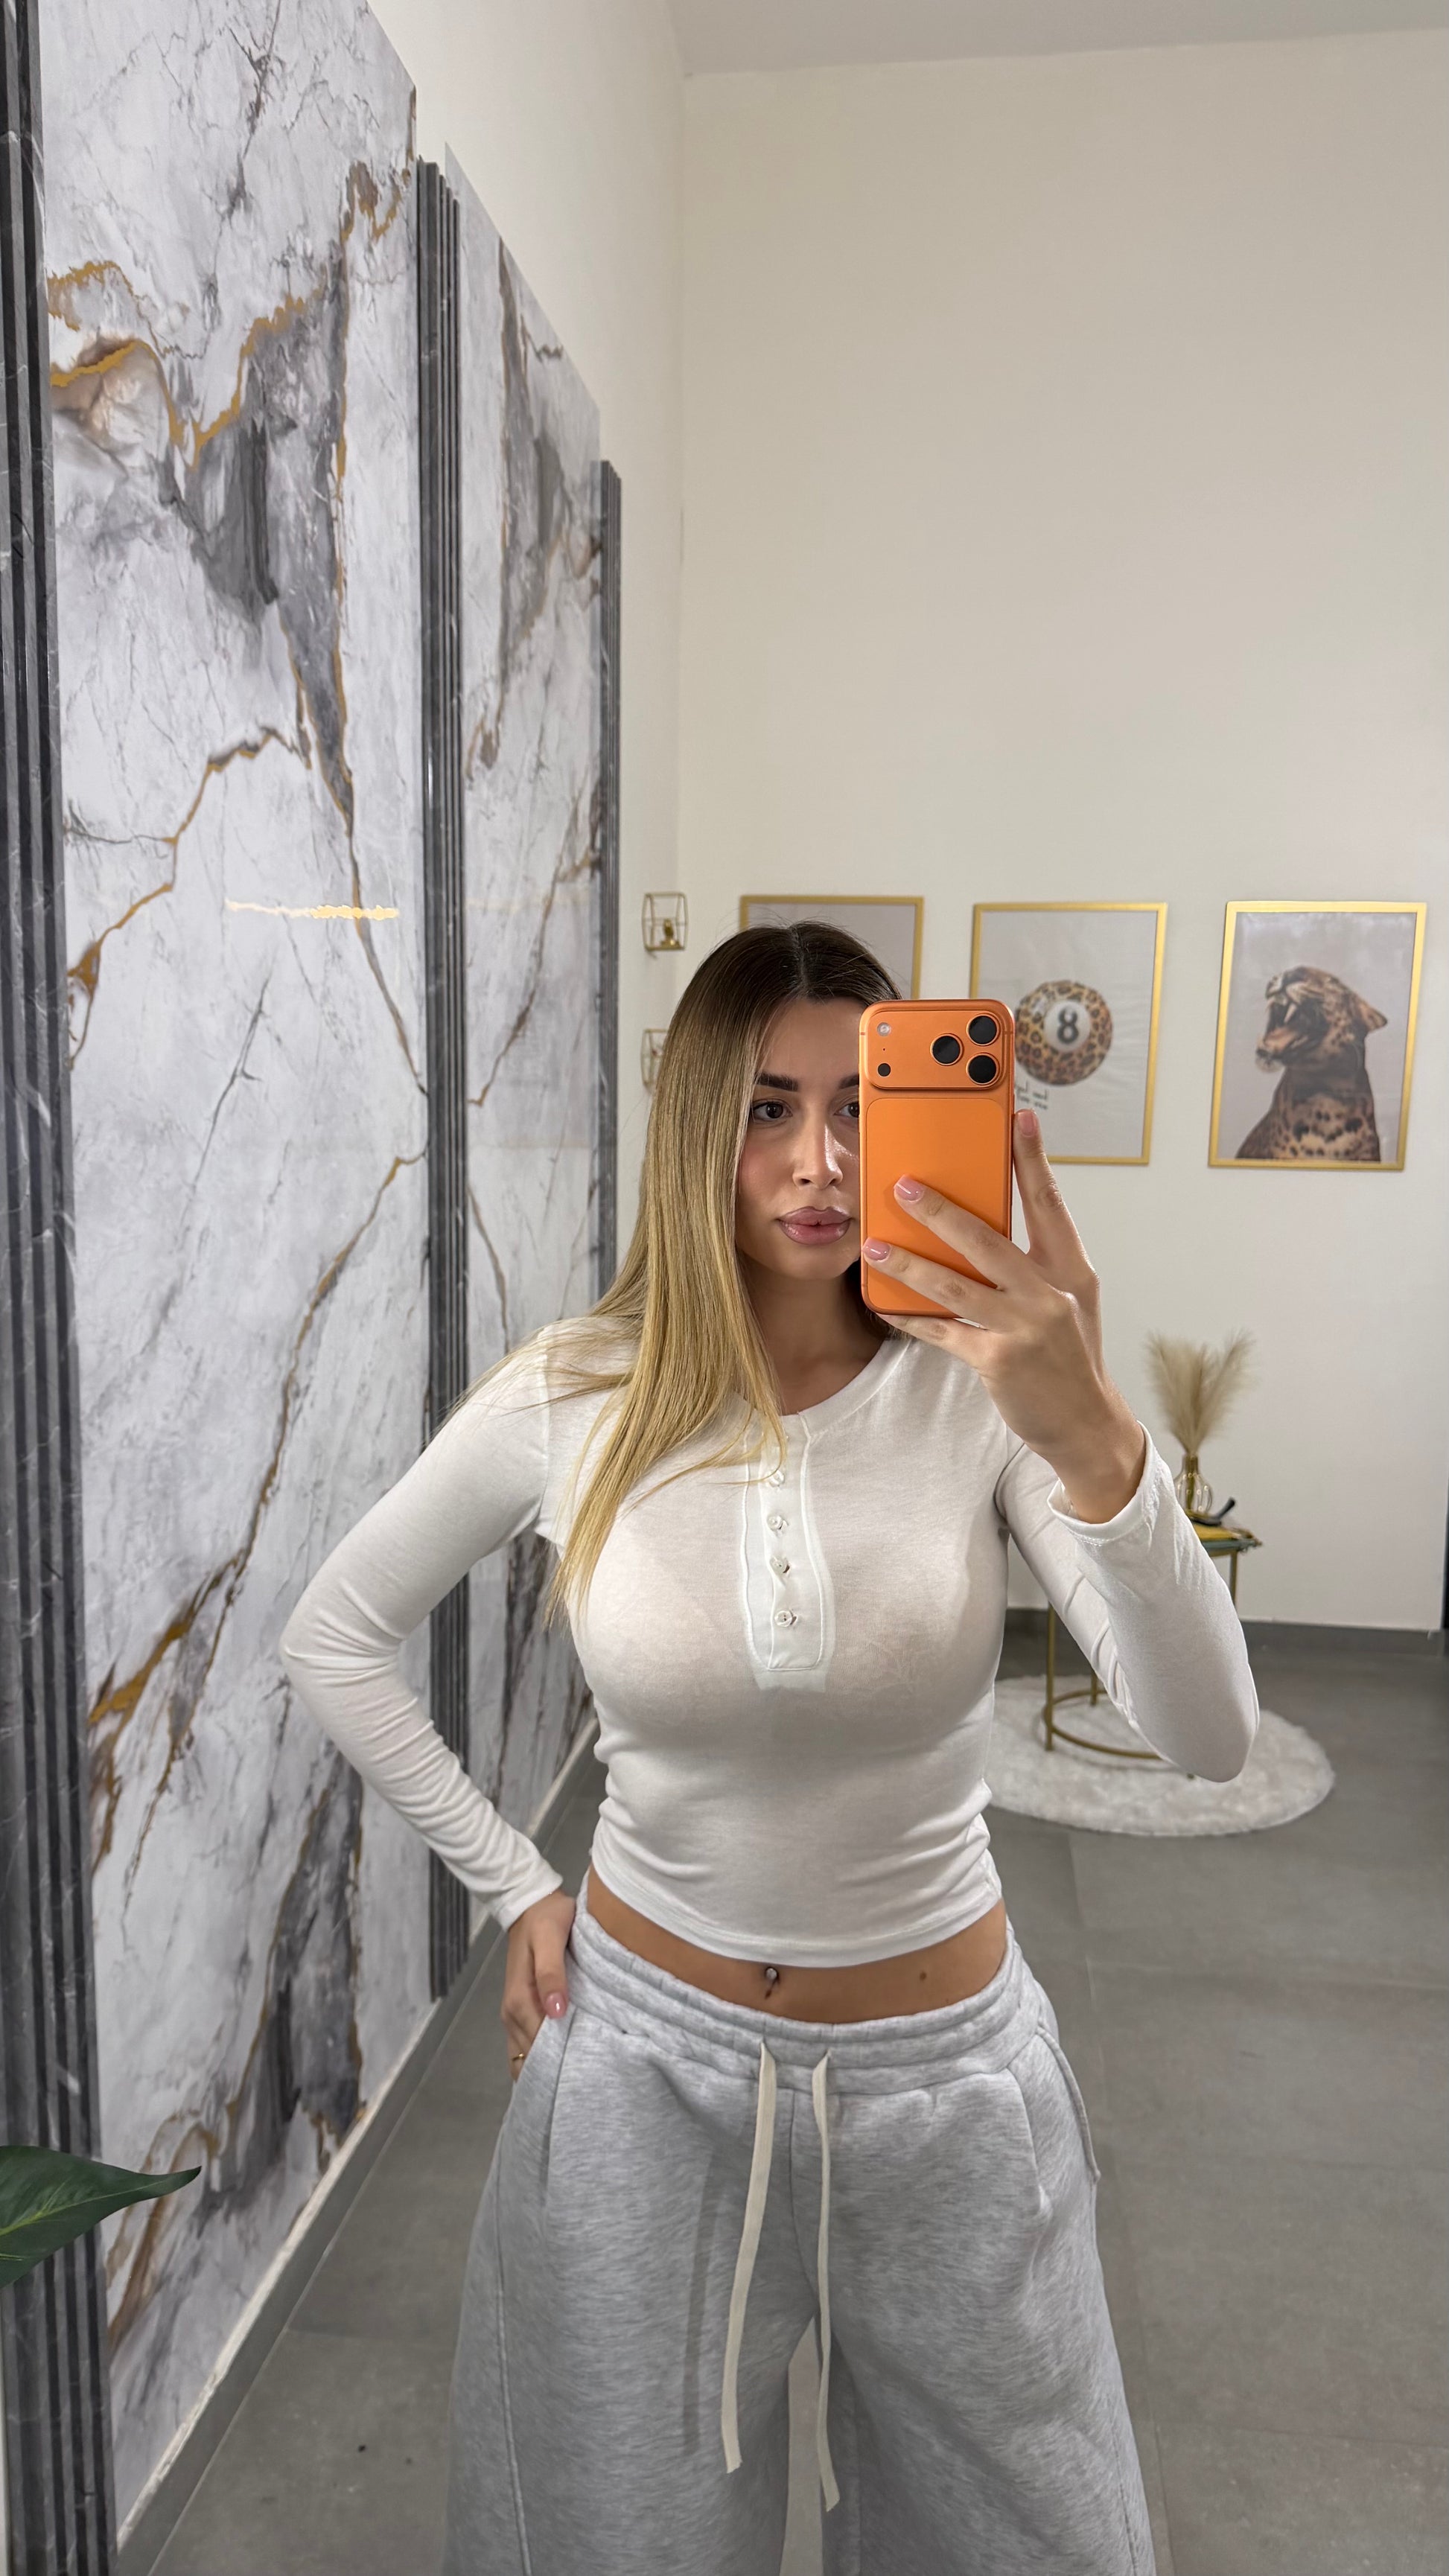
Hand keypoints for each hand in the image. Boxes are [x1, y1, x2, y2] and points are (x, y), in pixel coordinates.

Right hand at [502, 1888, 575, 2079]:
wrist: (531, 1904)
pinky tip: (563, 2058)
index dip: (560, 2061)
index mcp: (519, 2001)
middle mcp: (511, 2014)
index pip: (538, 2047)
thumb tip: (556, 2012)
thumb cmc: (545, 1919)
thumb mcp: (550, 1939)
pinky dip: (540, 2057)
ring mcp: (513, 2015)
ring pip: (526, 2057)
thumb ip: (551, 1974)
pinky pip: (526, 2045)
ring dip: (548, 2066)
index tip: (587, 2068)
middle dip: (555, 2070)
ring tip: (579, 2071)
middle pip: (530, 2059)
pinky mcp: (520, 2011)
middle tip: (588, 2076)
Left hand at [860, 1109, 1145, 1520]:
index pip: (1050, 1202)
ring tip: (874, 1245)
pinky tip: (883, 1303)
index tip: (1019, 1118)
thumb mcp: (1066, 1300)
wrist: (1085, 1423)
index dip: (1034, 1159)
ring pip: (954, 1284)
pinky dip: (910, 1317)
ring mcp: (1025, 1327)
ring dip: (909, 1263)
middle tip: (904, 1184)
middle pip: (987, 1238)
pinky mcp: (999, 1359)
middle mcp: (1050, 1292)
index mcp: (1070, 1268)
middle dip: (941, 1210)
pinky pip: (943, 1331)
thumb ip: (1032, 1263)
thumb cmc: (1068, 1354)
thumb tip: (978, 1226)